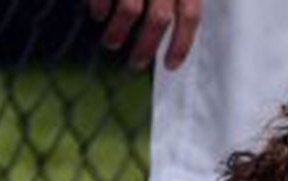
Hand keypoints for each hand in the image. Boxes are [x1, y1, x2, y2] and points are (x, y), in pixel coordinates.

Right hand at [85, 0, 203, 70]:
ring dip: (119, 32)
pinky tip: (97, 17)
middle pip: (158, 20)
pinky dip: (99, 8)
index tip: (170, 66)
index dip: (181, 44)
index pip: (190, 17)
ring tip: (111, 44)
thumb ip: (177, 0)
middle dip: (146, 47)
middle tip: (136, 64)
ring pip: (129, 11)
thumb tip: (179, 27)